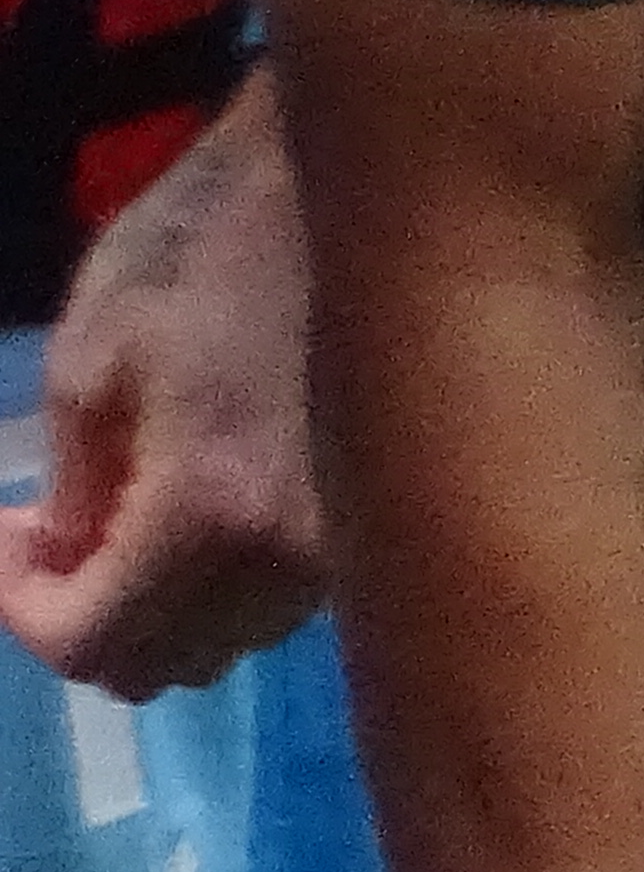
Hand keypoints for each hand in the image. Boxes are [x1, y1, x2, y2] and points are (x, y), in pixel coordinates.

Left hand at [0, 75, 323, 694]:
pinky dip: (221, 581)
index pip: (94, 644)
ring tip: (128, 509)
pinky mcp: (377, 532)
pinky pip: (276, 603)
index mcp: (210, 518)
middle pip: (163, 669)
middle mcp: (291, 566)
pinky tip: (205, 498)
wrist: (359, 202)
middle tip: (51, 529)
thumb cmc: (205, 252)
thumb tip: (69, 559)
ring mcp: (347, 557)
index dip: (21, 607)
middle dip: (87, 613)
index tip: (2, 532)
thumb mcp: (93, 357)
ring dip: (159, 603)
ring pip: (224, 644)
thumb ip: (75, 488)